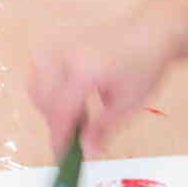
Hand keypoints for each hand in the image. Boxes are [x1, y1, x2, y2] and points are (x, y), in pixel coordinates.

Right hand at [28, 15, 176, 153]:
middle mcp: (67, 56)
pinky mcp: (60, 43)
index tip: (62, 155)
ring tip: (78, 111)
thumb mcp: (128, 104)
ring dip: (49, 104)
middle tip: (77, 132)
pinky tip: (73, 94)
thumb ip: (103, 129)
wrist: (151, 31)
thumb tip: (87, 152)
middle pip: (42, 98)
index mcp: (85, 71)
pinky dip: (49, 87)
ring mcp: (61, 46)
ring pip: (36, 84)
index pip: (60, 111)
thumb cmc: (145, 65)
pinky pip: (40, 70)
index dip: (59, 136)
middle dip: (55, 120)